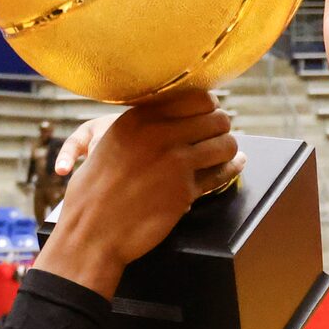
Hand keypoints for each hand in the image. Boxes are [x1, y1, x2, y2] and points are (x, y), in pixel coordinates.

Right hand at [34, 92, 235, 296]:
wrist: (91, 230)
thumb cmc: (95, 191)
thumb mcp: (110, 143)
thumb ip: (141, 127)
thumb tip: (172, 119)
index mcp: (140, 118)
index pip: (195, 97)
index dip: (208, 106)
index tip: (207, 114)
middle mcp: (160, 135)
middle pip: (215, 118)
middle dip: (221, 127)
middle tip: (218, 134)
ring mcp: (176, 163)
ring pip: (225, 144)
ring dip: (228, 148)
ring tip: (224, 152)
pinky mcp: (185, 191)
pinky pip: (222, 175)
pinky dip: (233, 169)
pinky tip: (237, 164)